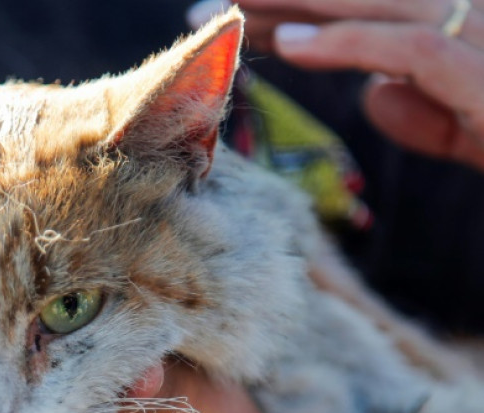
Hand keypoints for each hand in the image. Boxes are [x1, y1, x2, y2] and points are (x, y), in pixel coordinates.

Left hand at [190, 0, 483, 170]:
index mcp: (456, 17)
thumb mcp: (475, 130)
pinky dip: (350, 43)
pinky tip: (292, 46)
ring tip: (226, 8)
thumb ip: (426, 110)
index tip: (234, 1)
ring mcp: (482, 31)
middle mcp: (467, 9)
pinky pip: (410, 48)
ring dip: (295, 2)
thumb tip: (373, 97)